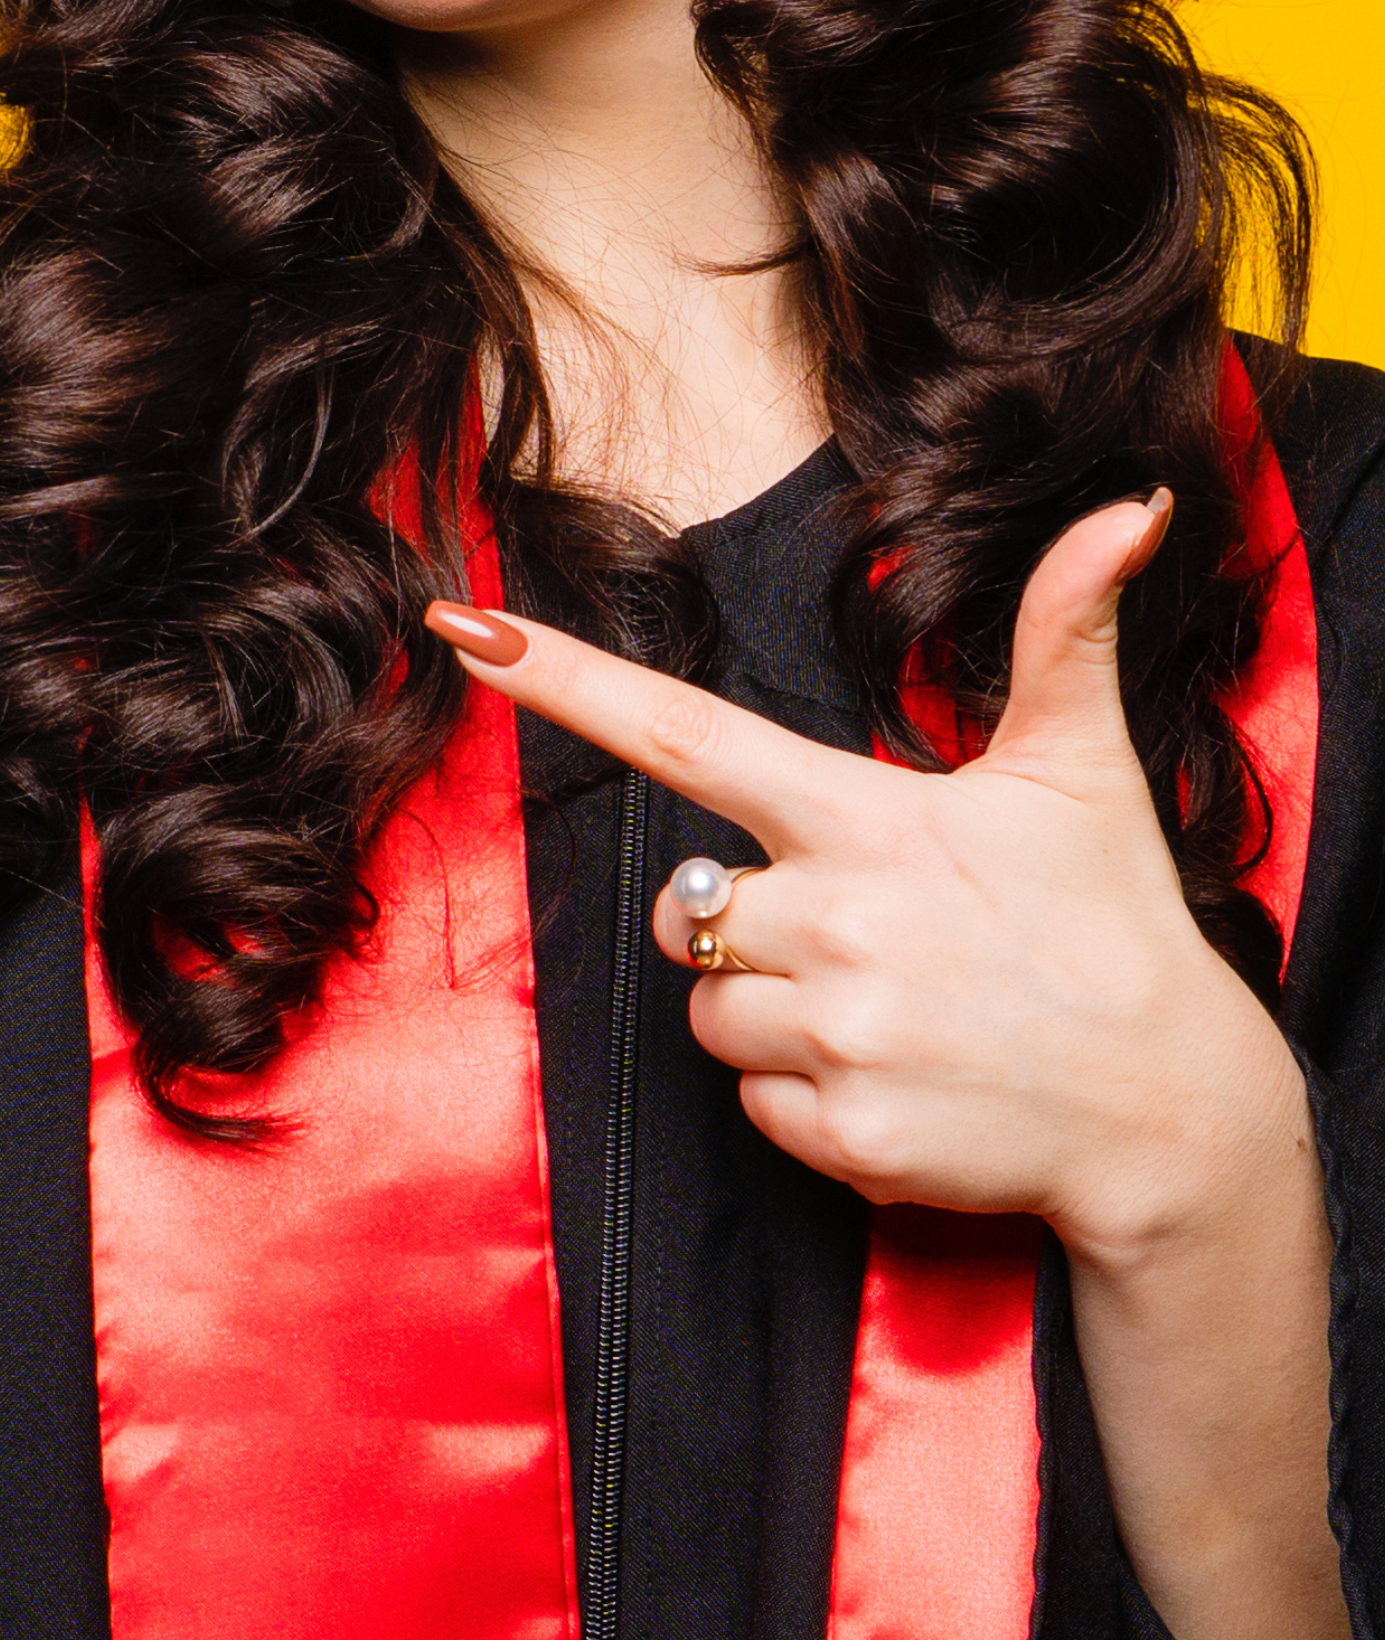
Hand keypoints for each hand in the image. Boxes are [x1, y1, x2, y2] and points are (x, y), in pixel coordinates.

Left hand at [425, 495, 1306, 1268]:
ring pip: (708, 1012)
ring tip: (894, 1011)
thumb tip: (1136, 506)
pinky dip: (806, 1100)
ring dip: (774, 1016)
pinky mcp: (846, 1134)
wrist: (1173, 1114)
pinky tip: (900, 1081)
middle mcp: (838, 920)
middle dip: (743, 926)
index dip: (563, 679)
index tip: (465, 626)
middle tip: (867, 938)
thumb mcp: (1085, 770)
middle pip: (685, 911)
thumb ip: (1067, 631)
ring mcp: (839, 1033)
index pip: (683, 732)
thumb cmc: (1115, 926)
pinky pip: (751, 1105)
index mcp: (866, 820)